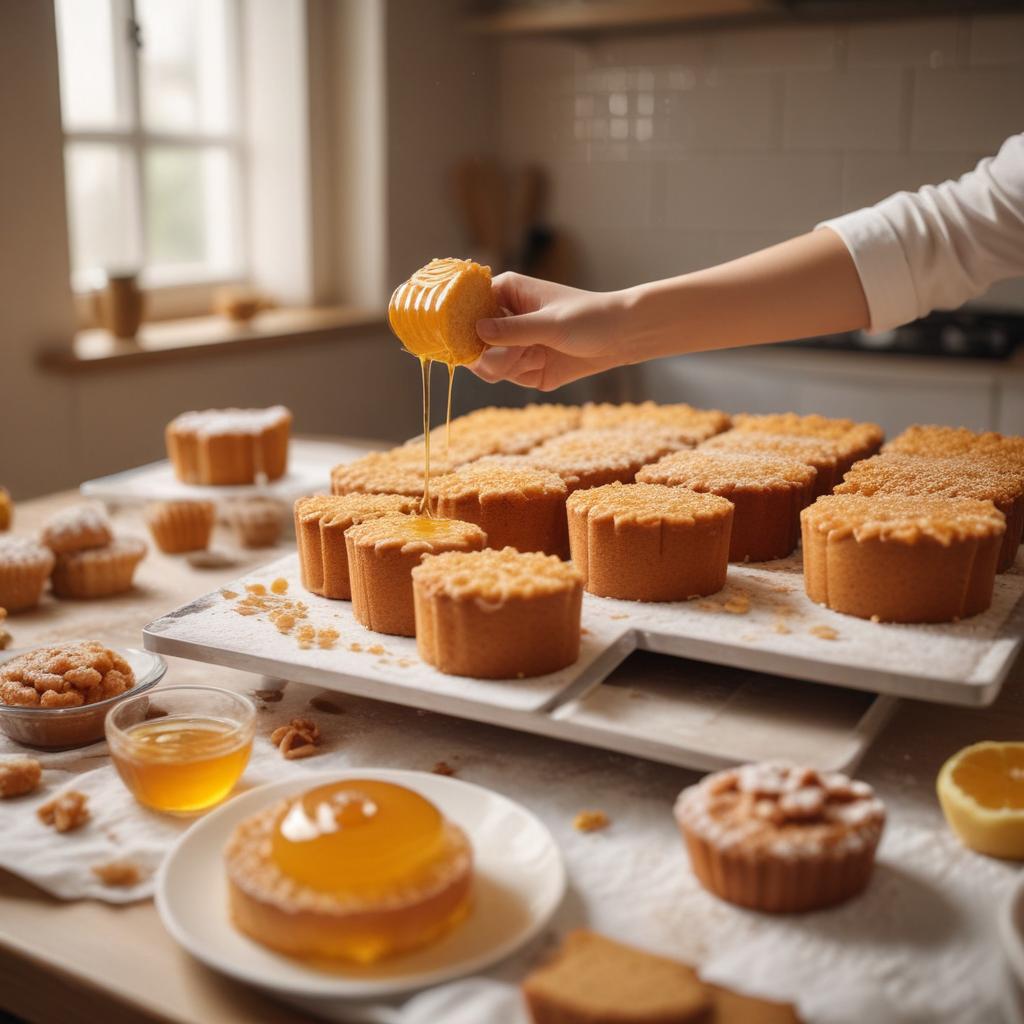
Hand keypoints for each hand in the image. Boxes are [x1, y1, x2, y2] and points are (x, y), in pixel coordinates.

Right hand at [470, 273, 630, 390]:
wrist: (621, 338)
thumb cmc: (589, 318)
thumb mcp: (550, 324)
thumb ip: (512, 330)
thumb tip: (476, 330)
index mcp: (505, 292)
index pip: (466, 306)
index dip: (461, 325)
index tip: (465, 341)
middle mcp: (504, 317)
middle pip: (472, 342)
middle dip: (491, 355)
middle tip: (518, 354)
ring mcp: (512, 343)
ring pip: (487, 364)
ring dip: (510, 366)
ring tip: (536, 356)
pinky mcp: (523, 366)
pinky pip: (507, 376)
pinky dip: (523, 375)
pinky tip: (543, 364)